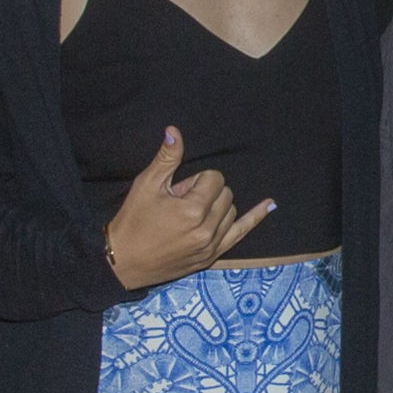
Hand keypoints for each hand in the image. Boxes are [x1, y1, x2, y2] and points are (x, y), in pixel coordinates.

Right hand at [102, 126, 278, 293]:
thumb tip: (174, 131)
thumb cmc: (133, 221)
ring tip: (187, 214)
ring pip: (231, 211)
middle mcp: (207, 230)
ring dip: (216, 207)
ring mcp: (211, 246)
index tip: (177, 192)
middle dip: (205, 192)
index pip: (214, 179)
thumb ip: (167, 158)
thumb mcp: (146, 185)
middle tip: (178, 203)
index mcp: (192, 210)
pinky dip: (255, 218)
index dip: (195, 181)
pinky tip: (270, 205)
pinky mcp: (211, 257)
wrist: (122, 261)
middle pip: (225, 194)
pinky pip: (241, 234)